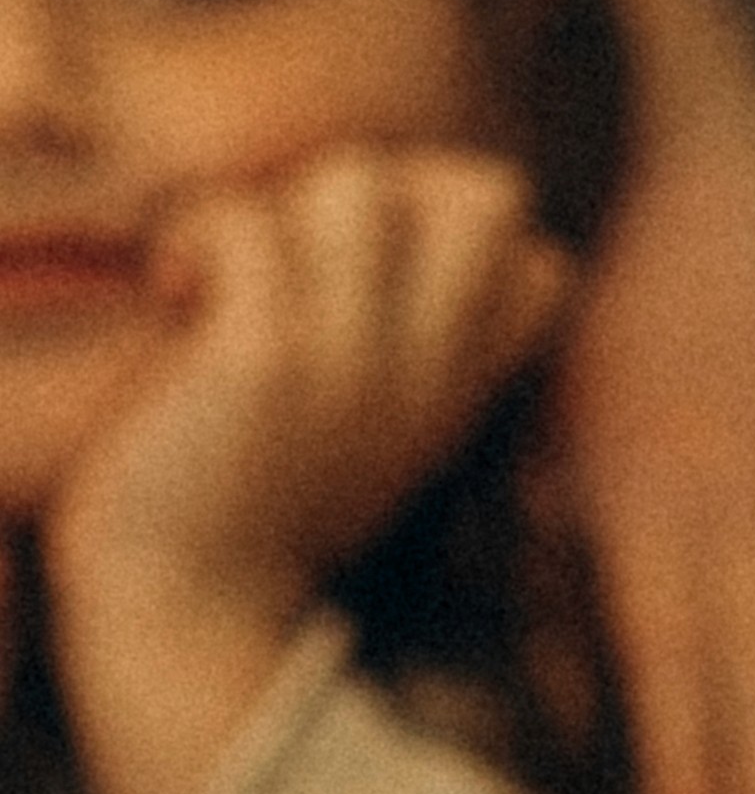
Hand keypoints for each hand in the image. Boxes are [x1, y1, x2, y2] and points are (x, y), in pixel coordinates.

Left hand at [45, 147, 569, 793]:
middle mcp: (425, 365)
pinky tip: (175, 293)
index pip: (539, 258)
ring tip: (232, 272)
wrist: (184, 614)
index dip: (456, 236)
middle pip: (491, 192)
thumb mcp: (372, 431)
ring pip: (359, 179)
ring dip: (284, 204)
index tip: (372, 281)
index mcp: (457, 384)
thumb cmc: (257, 515)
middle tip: (309, 252)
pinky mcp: (266, 358)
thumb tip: (386, 235)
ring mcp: (353, 356)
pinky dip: (198, 236)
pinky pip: (245, 223)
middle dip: (398, 183)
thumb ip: (404, 349)